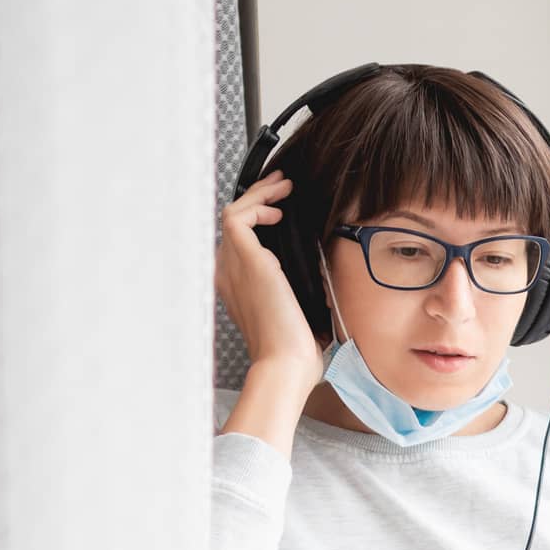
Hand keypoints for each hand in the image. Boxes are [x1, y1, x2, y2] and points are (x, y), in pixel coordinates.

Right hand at [215, 168, 325, 383]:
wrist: (286, 363)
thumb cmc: (294, 351)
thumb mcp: (299, 313)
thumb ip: (300, 291)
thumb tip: (320, 274)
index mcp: (240, 290)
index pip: (241, 244)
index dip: (258, 221)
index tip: (280, 210)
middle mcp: (230, 276)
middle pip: (235, 224)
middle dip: (258, 200)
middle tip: (282, 187)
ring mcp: (232, 267)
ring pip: (234, 214)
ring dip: (259, 196)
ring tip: (282, 186)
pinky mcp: (244, 260)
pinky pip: (238, 217)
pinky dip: (258, 206)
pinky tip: (278, 210)